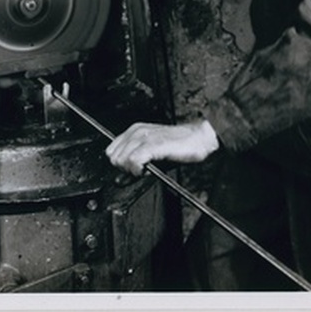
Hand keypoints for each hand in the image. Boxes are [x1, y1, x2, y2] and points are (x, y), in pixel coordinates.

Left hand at [105, 120, 219, 175]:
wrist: (199, 139)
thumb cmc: (179, 147)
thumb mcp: (152, 156)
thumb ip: (134, 166)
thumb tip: (119, 180)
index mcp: (134, 131)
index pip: (111, 151)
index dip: (121, 164)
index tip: (134, 168)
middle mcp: (136, 131)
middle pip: (114, 157)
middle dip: (126, 168)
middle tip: (143, 168)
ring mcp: (143, 137)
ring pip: (121, 160)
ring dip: (133, 170)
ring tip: (148, 167)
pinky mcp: (152, 144)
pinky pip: (133, 161)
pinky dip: (138, 170)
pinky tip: (149, 169)